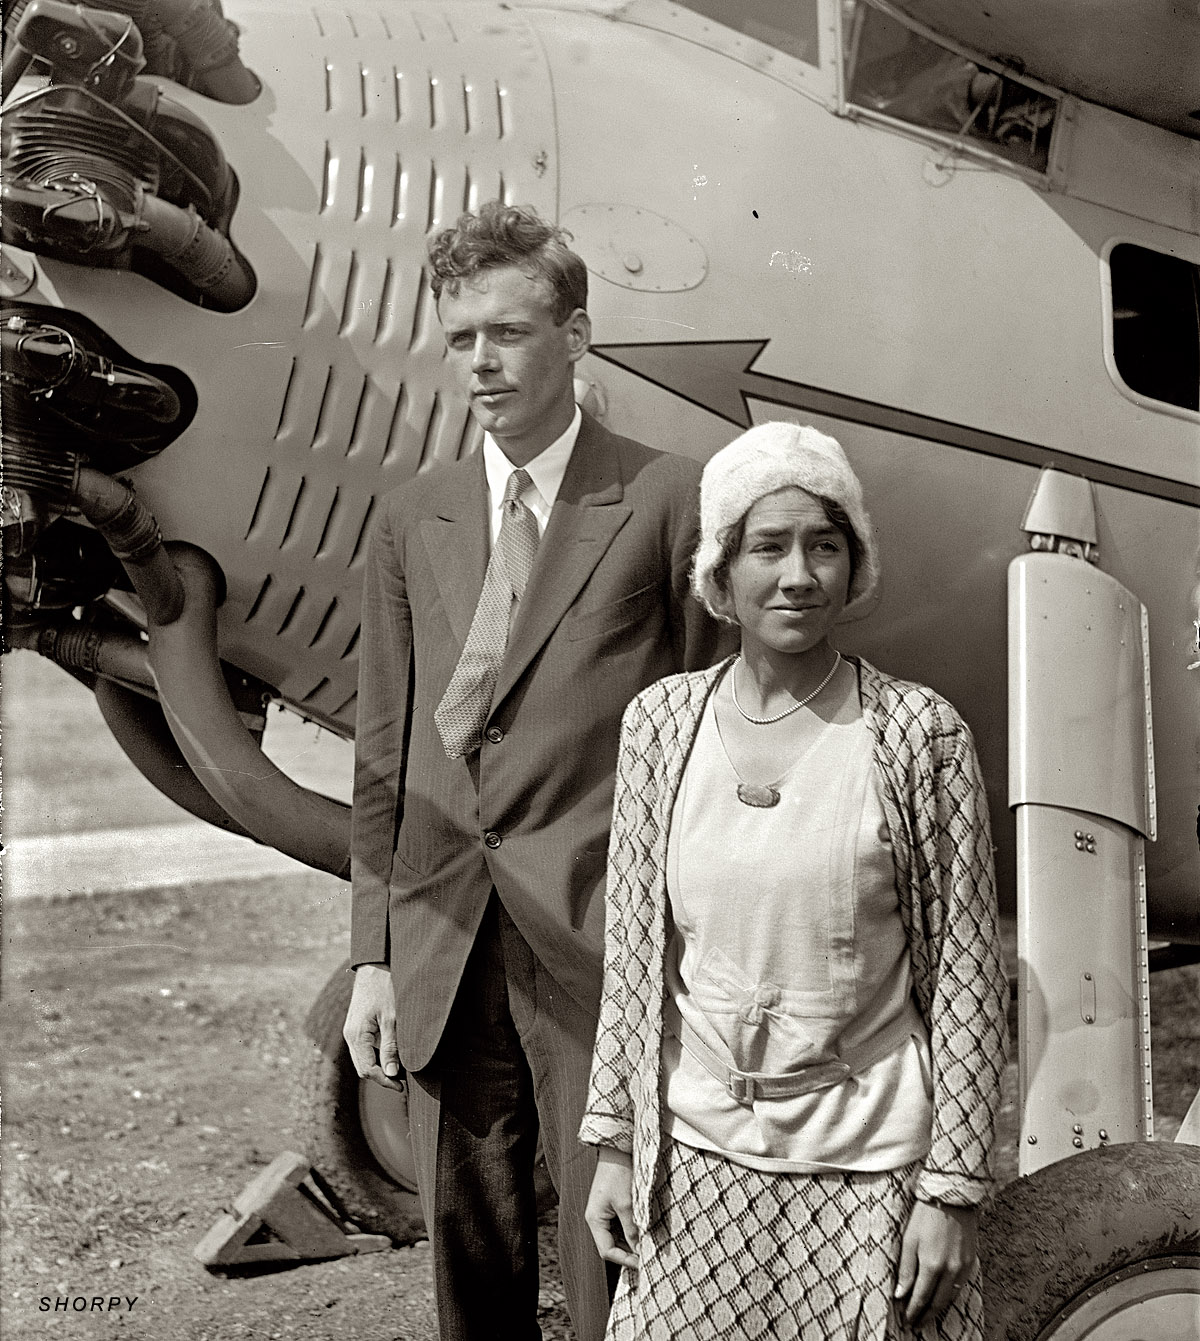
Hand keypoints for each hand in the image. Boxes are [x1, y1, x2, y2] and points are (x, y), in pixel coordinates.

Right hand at [343, 963, 404, 1090]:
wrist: (374, 966)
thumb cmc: (384, 989)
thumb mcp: (393, 1018)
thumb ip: (391, 1047)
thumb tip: (392, 1074)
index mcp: (356, 1036)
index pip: (367, 1070)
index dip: (385, 1081)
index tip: (401, 1086)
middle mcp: (350, 1035)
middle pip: (363, 1067)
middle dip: (381, 1077)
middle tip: (402, 1082)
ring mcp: (352, 1030)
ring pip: (363, 1059)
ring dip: (378, 1067)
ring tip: (399, 1071)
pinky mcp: (357, 1026)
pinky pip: (363, 1048)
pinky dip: (376, 1056)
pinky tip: (391, 1055)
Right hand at [584, 1148, 638, 1268]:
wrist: (618, 1148)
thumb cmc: (619, 1173)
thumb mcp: (627, 1204)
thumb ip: (632, 1229)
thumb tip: (639, 1250)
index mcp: (594, 1220)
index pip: (607, 1251)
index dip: (625, 1260)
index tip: (644, 1264)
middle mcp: (597, 1218)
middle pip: (612, 1245)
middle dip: (629, 1252)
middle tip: (649, 1257)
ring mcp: (605, 1212)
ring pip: (618, 1236)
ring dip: (632, 1242)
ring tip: (650, 1246)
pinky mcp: (613, 1205)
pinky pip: (621, 1225)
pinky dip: (632, 1230)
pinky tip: (645, 1232)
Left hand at [894, 1199, 976, 1326]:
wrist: (952, 1197)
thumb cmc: (925, 1215)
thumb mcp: (909, 1239)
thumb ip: (906, 1269)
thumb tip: (900, 1295)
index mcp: (932, 1266)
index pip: (921, 1297)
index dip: (912, 1311)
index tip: (906, 1321)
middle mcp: (950, 1271)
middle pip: (937, 1303)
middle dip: (925, 1316)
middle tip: (915, 1325)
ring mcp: (963, 1268)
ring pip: (950, 1298)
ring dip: (938, 1310)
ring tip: (927, 1316)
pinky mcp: (970, 1262)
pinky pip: (959, 1287)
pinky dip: (949, 1297)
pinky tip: (942, 1299)